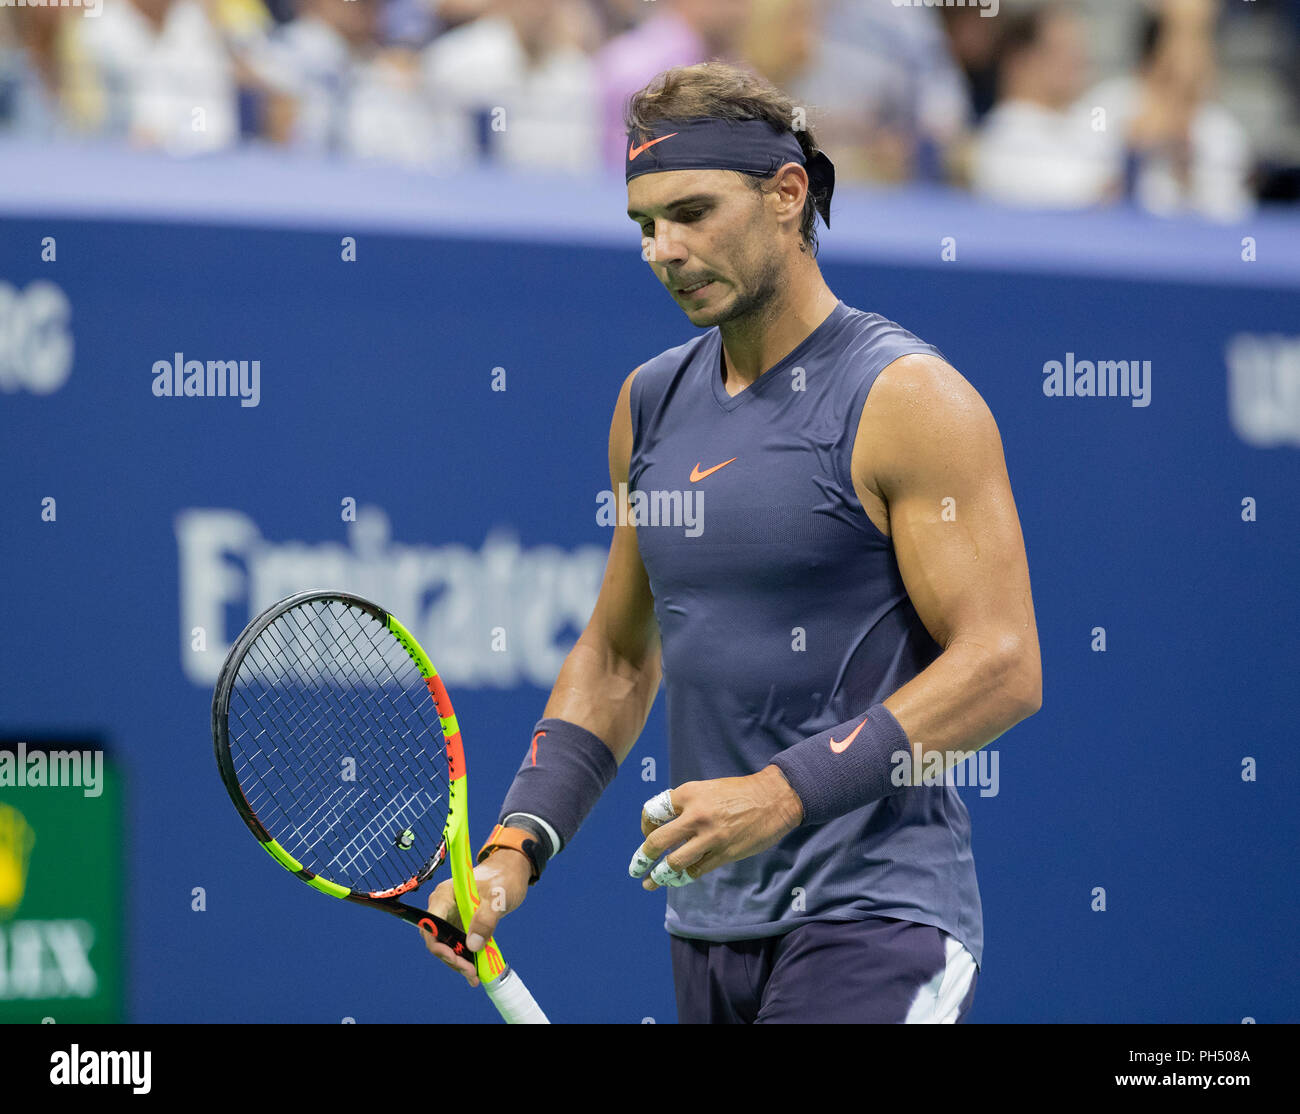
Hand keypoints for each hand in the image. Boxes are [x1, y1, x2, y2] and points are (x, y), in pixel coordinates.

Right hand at [420, 851, 529, 985]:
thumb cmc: (503, 878)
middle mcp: (443, 907)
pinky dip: (465, 958)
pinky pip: (457, 945)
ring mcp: (450, 917)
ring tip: (474, 975)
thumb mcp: (498, 898)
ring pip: (446, 945)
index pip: (430, 924)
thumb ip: (485, 920)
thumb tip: (472, 945)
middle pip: (436, 939)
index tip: (455, 957)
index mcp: (444, 895)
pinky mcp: (460, 925)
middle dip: (451, 958)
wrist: (510, 873)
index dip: (438, 944)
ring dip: (458, 962)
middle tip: (471, 971)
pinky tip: (475, 971)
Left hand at [628, 767, 803, 890]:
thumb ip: (686, 805)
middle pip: (657, 841)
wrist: (773, 798)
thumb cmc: (739, 792)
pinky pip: (696, 870)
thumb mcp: (706, 789)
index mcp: (688, 794)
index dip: (645, 825)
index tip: (646, 832)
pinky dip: (684, 877)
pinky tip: (677, 880)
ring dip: (659, 875)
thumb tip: (665, 825)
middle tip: (636, 867)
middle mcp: (695, 815)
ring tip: (650, 882)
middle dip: (642, 857)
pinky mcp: (724, 853)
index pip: (653, 812)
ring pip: (674, 862)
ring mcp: (710, 837)